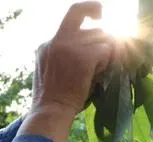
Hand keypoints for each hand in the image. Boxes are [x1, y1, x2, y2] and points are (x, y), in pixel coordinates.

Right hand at [19, 2, 117, 141]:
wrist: (49, 112)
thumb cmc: (50, 101)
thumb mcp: (48, 73)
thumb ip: (62, 56)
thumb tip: (89, 48)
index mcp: (45, 46)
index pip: (70, 21)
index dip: (86, 19)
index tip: (96, 18)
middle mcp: (56, 41)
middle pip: (86, 21)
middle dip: (99, 29)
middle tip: (106, 44)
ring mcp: (70, 47)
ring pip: (100, 37)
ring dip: (104, 53)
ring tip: (97, 71)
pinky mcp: (84, 56)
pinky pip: (106, 49)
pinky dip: (107, 62)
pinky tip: (97, 75)